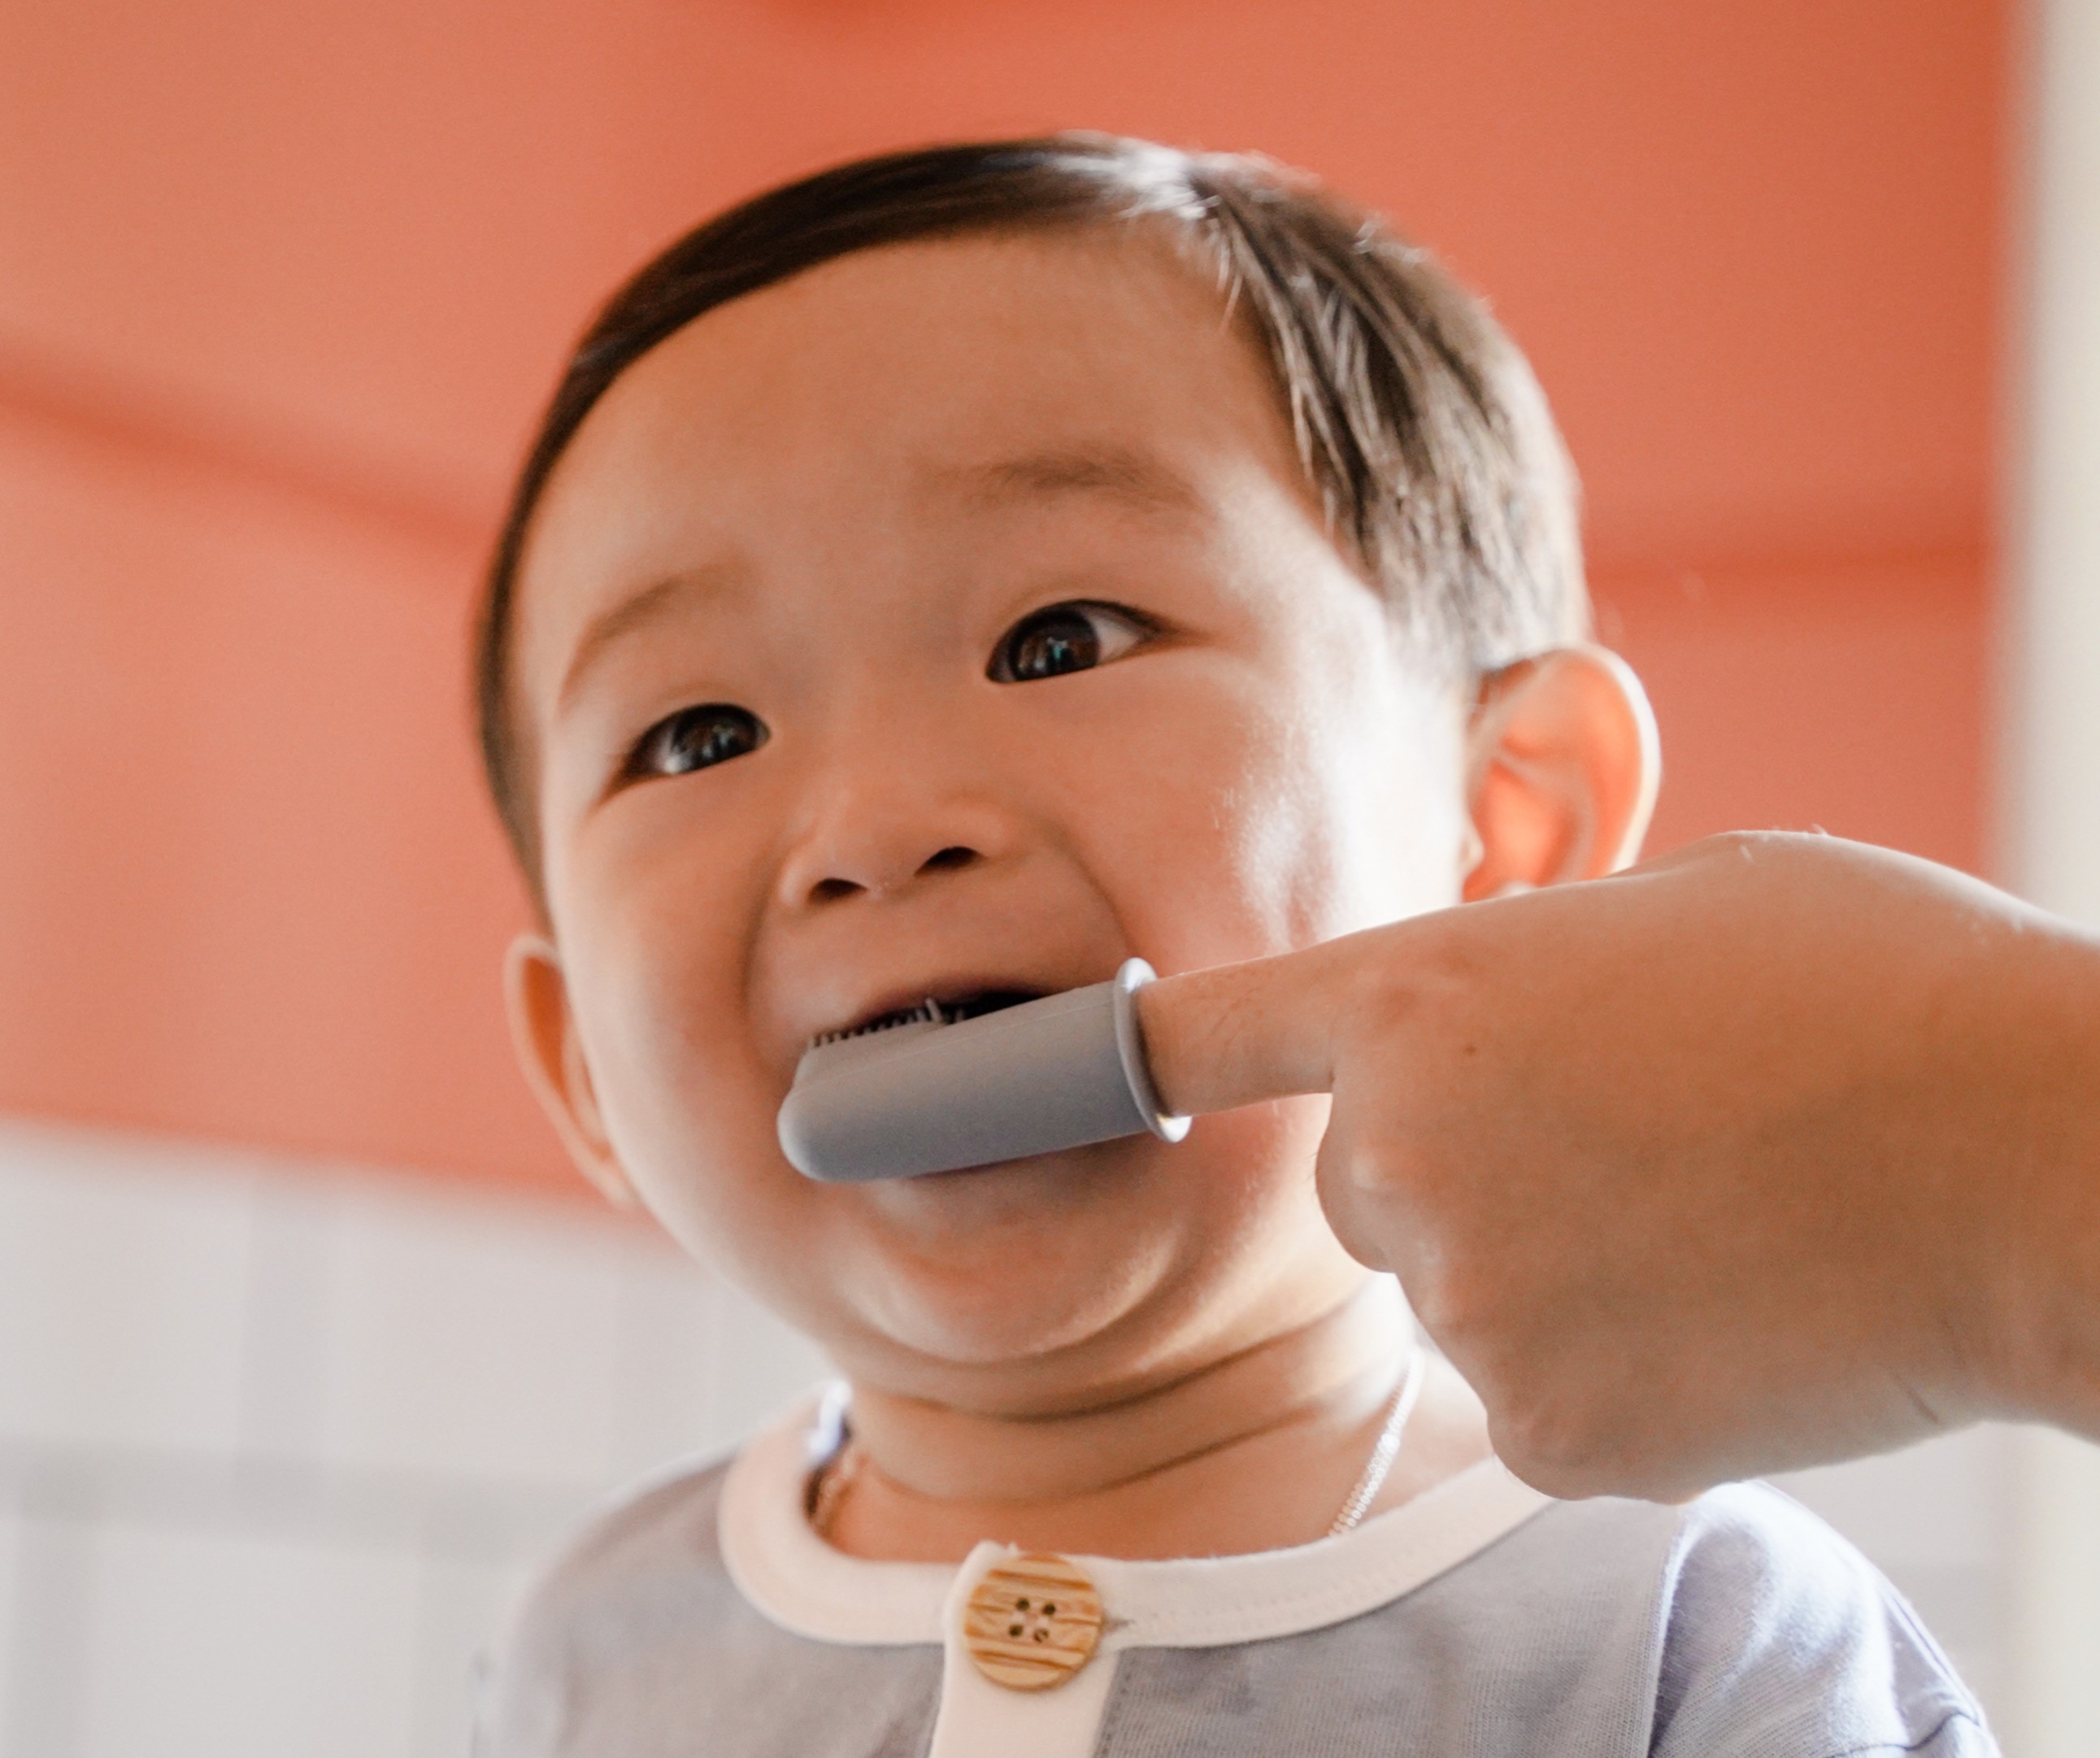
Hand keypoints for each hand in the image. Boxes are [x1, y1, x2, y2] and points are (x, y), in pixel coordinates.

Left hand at [1141, 832, 2099, 1498]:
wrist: (2031, 1157)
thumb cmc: (1875, 987)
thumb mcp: (1676, 908)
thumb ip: (1536, 970)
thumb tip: (1515, 1019)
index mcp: (1420, 1001)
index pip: (1205, 1035)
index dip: (1116, 1052)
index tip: (1030, 1073)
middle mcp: (1404, 1156)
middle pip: (1361, 1187)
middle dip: (1457, 1170)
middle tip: (1627, 1141)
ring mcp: (1472, 1307)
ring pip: (1462, 1293)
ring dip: (1551, 1268)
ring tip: (1711, 1214)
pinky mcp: (1554, 1434)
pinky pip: (1539, 1398)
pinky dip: (1611, 1367)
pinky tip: (1728, 1310)